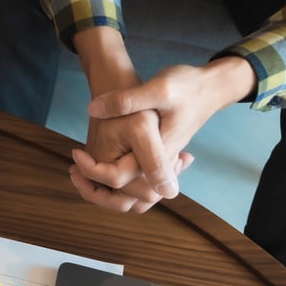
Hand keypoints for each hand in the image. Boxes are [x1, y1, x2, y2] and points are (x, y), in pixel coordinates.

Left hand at [79, 57, 256, 208]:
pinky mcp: (158, 160)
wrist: (210, 86)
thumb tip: (93, 108)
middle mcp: (161, 167)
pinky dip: (115, 179)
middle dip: (95, 189)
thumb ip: (126, 101)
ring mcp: (160, 166)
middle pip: (124, 198)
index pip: (118, 181)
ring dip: (104, 188)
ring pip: (130, 195)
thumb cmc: (186, 86)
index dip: (92, 171)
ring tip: (83, 167)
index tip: (76, 153)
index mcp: (158, 155)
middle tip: (75, 167)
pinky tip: (99, 159)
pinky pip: (135, 183)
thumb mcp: (158, 88)